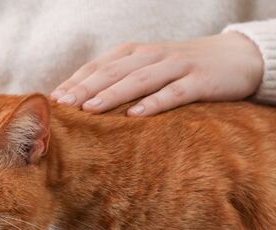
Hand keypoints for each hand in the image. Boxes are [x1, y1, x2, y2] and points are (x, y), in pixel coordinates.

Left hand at [51, 32, 263, 115]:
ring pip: (138, 79)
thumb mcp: (147, 69)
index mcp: (133, 53)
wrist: (238, 58)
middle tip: (62, 106)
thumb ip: (119, 81)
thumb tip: (80, 106)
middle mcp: (151, 56)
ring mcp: (176, 66)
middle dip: (84, 88)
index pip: (98, 66)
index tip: (53, 100)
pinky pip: (174, 92)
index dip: (75, 81)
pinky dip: (154, 103)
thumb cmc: (181, 70)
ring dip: (112, 94)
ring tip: (89, 109)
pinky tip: (136, 115)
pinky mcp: (200, 81)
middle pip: (112, 72)